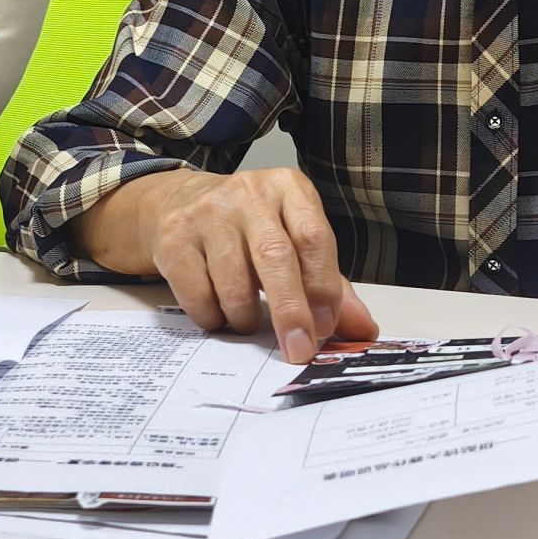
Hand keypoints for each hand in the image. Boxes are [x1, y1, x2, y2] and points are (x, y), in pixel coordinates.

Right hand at [75, 168, 378, 361]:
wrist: (179, 202)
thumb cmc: (249, 229)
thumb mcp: (293, 241)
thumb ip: (331, 285)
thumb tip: (364, 331)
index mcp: (288, 188)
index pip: (313, 238)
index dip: (322, 287)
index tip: (325, 327)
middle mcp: (248, 193)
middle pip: (276, 258)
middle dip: (291, 312)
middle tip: (298, 350)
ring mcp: (207, 213)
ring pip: (235, 284)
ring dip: (245, 318)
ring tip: (246, 319)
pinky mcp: (173, 239)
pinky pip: (198, 297)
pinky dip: (213, 318)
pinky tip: (217, 310)